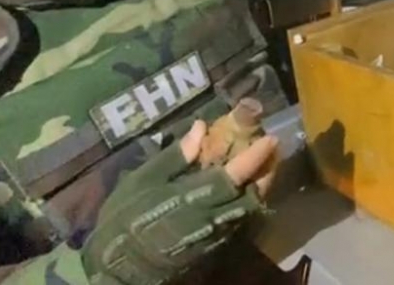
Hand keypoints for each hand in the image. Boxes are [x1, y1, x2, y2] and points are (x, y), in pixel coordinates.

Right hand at [83, 121, 277, 284]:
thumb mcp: (144, 181)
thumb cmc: (127, 216)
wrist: (121, 265)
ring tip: (264, 164)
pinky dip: (249, 201)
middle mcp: (213, 217)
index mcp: (194, 198)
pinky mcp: (217, 245)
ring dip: (261, 185)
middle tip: (273, 149)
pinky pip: (242, 219)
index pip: (234, 175)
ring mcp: (218, 233)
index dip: (254, 157)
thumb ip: (176, 156)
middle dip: (267, 170)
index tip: (270, 138)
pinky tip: (246, 188)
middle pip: (252, 193)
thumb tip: (201, 127)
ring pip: (251, 207)